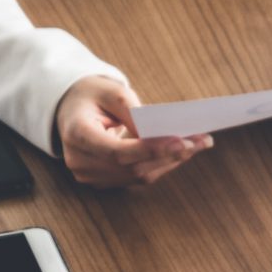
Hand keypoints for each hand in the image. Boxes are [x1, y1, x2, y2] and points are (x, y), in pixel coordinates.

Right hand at [54, 73, 209, 187]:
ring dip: (171, 161)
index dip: (150, 149)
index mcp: (77, 135)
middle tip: (201, 141)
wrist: (70, 110)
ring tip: (198, 144)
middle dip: (170, 155)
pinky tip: (181, 152)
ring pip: (139, 176)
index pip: (117, 152)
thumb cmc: (90, 96)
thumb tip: (158, 133)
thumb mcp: (109, 90)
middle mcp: (81, 162)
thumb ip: (131, 110)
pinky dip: (161, 165)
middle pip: (132, 167)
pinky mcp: (104, 181)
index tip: (180, 141)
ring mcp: (91, 176)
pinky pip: (138, 177)